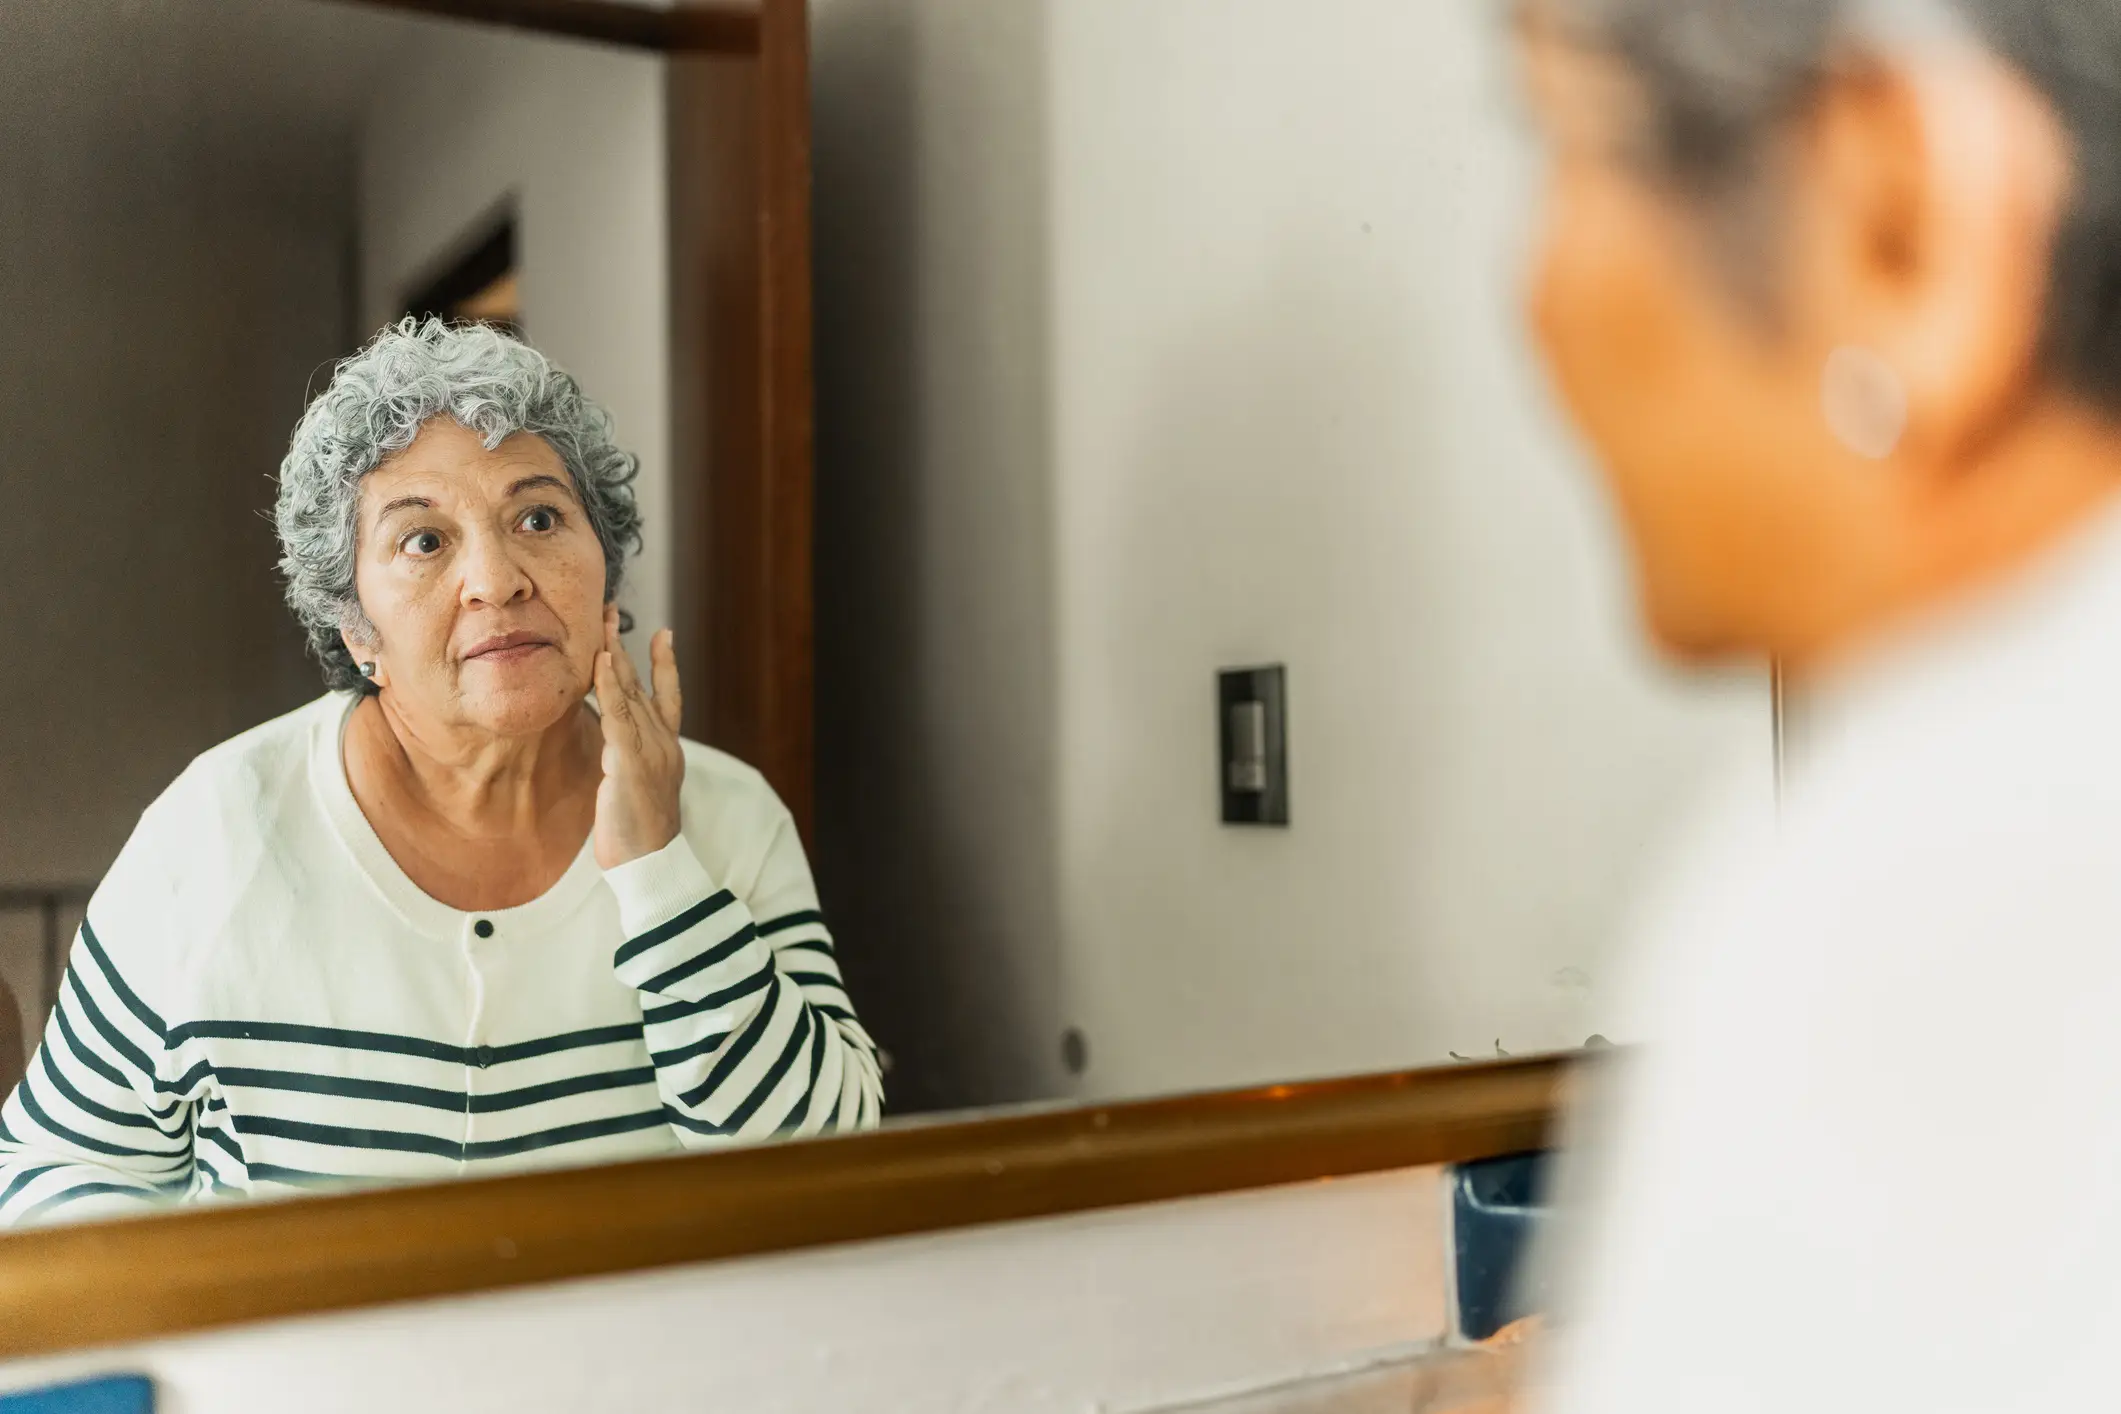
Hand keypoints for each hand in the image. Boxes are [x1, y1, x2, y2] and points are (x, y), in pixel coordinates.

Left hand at [592, 608, 684, 869]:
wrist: (652, 866)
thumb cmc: (640, 836)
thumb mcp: (637, 791)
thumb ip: (629, 762)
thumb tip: (614, 750)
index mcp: (667, 750)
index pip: (668, 698)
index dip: (665, 665)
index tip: (663, 634)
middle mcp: (664, 744)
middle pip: (644, 685)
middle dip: (625, 646)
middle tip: (611, 612)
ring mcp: (650, 752)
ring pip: (631, 694)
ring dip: (614, 657)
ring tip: (602, 626)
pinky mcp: (630, 764)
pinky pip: (618, 717)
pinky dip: (610, 687)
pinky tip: (600, 663)